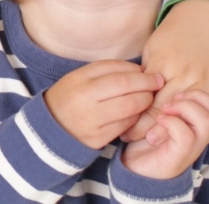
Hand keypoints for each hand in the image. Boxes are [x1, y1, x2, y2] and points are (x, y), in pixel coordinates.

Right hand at [43, 60, 162, 149]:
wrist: (51, 126)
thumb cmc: (70, 95)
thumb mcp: (80, 76)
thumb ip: (106, 70)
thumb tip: (138, 69)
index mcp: (80, 82)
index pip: (117, 73)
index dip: (138, 72)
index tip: (150, 71)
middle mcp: (86, 102)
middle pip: (126, 91)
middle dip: (146, 86)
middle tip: (157, 83)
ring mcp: (92, 122)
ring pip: (129, 109)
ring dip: (144, 101)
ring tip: (148, 96)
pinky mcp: (98, 139)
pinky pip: (125, 126)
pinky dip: (135, 117)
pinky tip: (136, 111)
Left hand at [121, 86, 208, 178]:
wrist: (134, 167)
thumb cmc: (144, 136)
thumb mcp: (159, 111)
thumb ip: (173, 97)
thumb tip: (175, 76)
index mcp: (199, 127)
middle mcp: (200, 138)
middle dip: (200, 96)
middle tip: (177, 95)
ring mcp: (191, 148)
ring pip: (207, 121)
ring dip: (185, 107)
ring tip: (166, 107)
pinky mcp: (178, 156)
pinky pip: (186, 134)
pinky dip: (172, 122)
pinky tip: (160, 119)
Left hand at [123, 0, 208, 142]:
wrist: (204, 16)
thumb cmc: (173, 33)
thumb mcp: (153, 50)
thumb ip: (146, 74)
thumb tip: (133, 96)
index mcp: (166, 66)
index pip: (151, 102)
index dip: (140, 121)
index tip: (127, 133)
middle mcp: (188, 74)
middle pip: (171, 111)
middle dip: (155, 130)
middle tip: (138, 143)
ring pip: (196, 114)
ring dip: (182, 129)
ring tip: (165, 142)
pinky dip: (208, 120)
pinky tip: (195, 129)